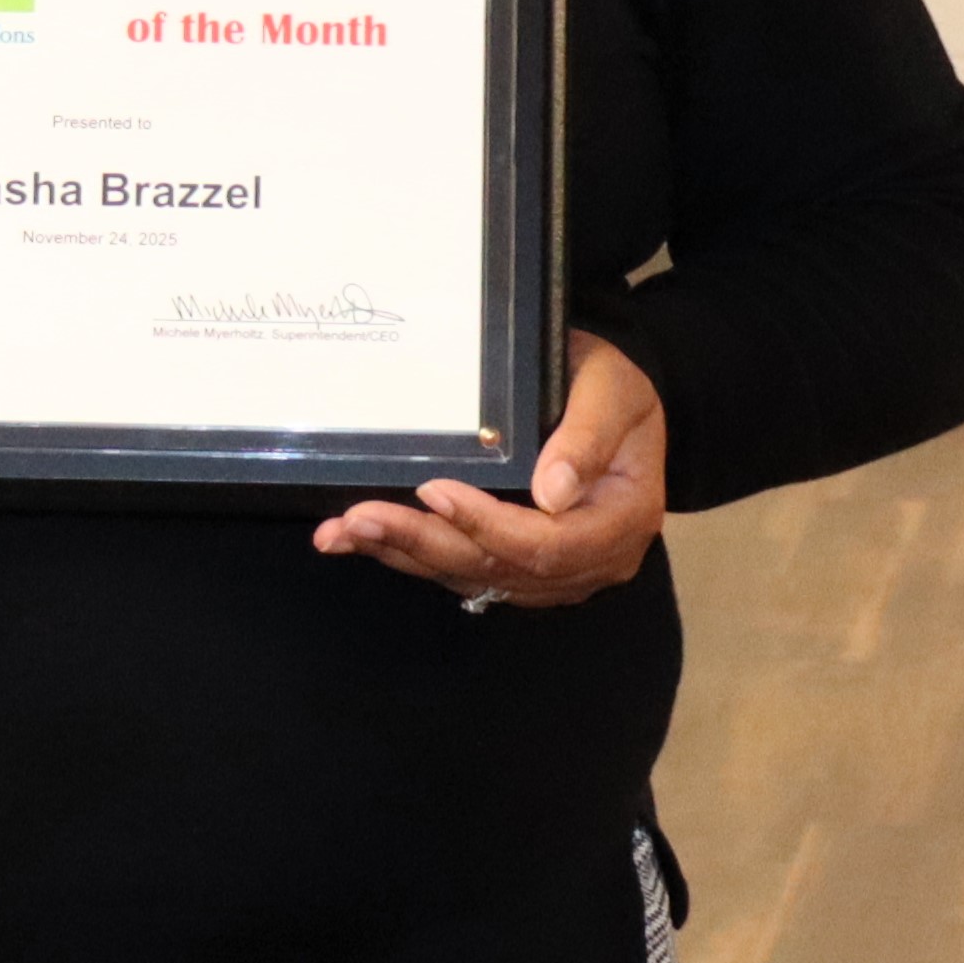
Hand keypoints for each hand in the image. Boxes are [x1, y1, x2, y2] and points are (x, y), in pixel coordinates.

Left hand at [312, 329, 665, 608]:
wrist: (611, 398)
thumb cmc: (613, 386)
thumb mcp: (613, 392)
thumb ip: (588, 438)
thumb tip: (554, 493)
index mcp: (622, 521)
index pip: (550, 544)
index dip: (486, 526)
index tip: (433, 491)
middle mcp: (589, 560)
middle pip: (500, 568)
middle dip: (423, 543)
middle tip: (358, 518)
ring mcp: (553, 571)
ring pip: (471, 576)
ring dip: (402, 554)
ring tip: (341, 533)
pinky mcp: (516, 567)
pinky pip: (459, 570)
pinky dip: (407, 555)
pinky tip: (358, 541)